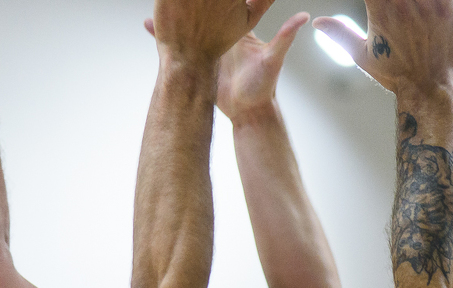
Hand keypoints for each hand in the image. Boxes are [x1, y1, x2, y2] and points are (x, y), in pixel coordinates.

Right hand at [145, 12, 309, 121]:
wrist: (249, 113)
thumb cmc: (265, 87)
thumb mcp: (273, 60)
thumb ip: (285, 37)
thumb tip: (303, 16)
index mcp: (239, 31)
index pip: (227, 7)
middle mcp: (224, 36)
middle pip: (205, 13)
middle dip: (192, 3)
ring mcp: (209, 48)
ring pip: (190, 27)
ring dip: (175, 15)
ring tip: (158, 1)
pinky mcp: (199, 61)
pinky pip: (181, 47)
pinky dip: (164, 37)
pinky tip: (149, 26)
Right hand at [314, 0, 452, 95]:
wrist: (427, 88)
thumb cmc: (393, 74)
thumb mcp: (360, 55)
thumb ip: (340, 34)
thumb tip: (317, 22)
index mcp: (381, 11)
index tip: (372, 1)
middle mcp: (403, 4)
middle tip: (388, 4)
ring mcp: (427, 4)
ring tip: (403, 6)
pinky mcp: (446, 7)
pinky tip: (420, 3)